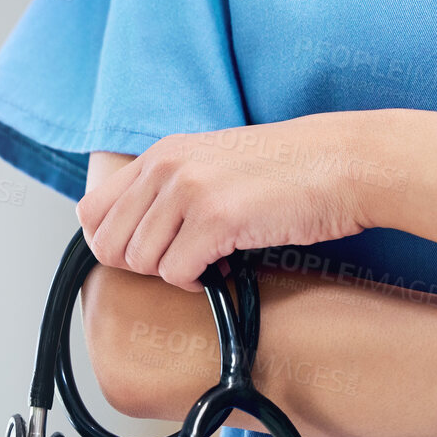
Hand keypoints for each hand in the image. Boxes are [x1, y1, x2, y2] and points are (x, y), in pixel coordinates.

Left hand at [76, 113, 381, 291]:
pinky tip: (224, 265)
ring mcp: (189, 190)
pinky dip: (196, 282)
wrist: (346, 163)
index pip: (91, 211)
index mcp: (160, 154)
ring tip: (208, 259)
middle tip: (178, 262)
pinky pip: (175, 273)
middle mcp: (166, 167)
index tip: (145, 253)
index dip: (110, 243)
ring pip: (140, 262)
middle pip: (108, 243)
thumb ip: (165, 189)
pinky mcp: (217, 218)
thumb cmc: (286, 171)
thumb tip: (124, 237)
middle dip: (139, 266)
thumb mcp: (210, 164)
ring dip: (172, 273)